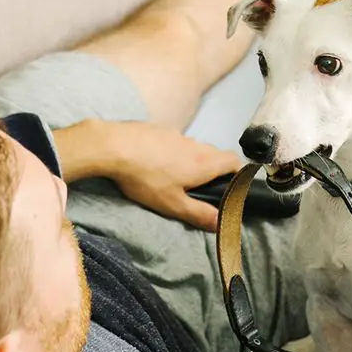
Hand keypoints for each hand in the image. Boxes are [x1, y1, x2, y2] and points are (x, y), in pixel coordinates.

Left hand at [54, 119, 242, 230]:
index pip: (234, 161)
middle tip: (202, 187)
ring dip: (192, 160)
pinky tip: (155, 162)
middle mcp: (195, 145)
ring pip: (194, 147)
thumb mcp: (172, 204)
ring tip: (175, 176)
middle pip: (215, 154)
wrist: (112, 146)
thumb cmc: (145, 178)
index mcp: (204, 163)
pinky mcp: (158, 128)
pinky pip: (174, 141)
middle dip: (214, 169)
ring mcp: (177, 134)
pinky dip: (173, 151)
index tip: (233, 185)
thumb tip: (222, 223)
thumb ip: (199, 213)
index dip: (238, 172)